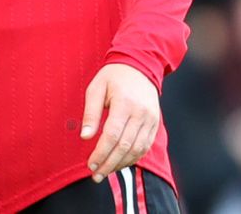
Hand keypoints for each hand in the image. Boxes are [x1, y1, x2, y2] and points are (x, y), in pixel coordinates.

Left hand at [81, 63, 161, 179]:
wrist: (140, 66)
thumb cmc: (113, 77)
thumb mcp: (95, 88)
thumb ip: (91, 113)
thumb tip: (85, 136)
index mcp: (125, 104)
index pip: (113, 135)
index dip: (101, 153)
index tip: (90, 164)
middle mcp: (141, 114)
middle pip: (125, 146)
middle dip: (109, 163)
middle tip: (96, 175)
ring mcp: (151, 120)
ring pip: (137, 150)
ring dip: (121, 164)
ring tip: (105, 172)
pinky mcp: (155, 124)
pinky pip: (145, 146)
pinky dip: (133, 158)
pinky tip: (120, 164)